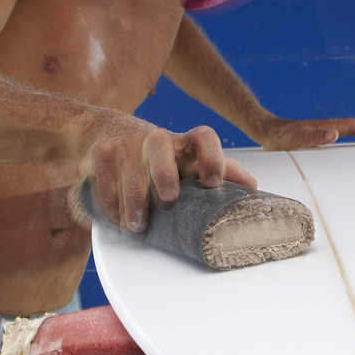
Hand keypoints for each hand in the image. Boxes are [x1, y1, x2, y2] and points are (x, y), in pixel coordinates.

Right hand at [85, 121, 255, 231]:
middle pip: (159, 144)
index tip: (213, 184)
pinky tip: (116, 219)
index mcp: (183, 143)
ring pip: (128, 165)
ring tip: (137, 225)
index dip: (212, 157)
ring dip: (132, 198)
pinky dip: (109, 201)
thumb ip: (220, 170)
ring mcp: (126, 142)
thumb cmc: (158, 153)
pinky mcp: (101, 151)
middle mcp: (156, 138)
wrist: (105, 129)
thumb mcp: (187, 159)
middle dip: (163, 172)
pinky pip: (102, 175)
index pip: (203, 136)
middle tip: (168, 201)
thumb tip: (253, 188)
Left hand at [250, 115, 354, 150]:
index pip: (350, 126)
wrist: (263, 129)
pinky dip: (348, 134)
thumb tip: (336, 135)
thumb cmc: (277, 138)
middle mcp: (323, 126)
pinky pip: (336, 133)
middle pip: (351, 125)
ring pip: (345, 128)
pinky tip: (347, 140)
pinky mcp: (314, 134)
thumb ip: (314, 139)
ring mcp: (319, 129)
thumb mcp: (294, 141)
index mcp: (322, 127)